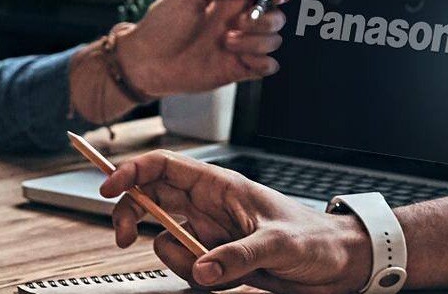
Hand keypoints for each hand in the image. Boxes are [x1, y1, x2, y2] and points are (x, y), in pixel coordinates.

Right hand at [101, 151, 368, 292]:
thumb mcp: (281, 244)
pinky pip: (187, 267)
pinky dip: (197, 277)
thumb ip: (239, 255)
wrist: (339, 265)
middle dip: (132, 214)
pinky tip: (226, 280)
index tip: (108, 188)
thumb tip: (202, 267)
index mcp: (221, 186)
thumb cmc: (317, 240)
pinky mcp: (216, 258)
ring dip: (176, 258)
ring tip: (211, 270)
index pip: (165, 166)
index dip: (131, 171)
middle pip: (151, 198)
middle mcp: (210, 206)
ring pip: (166, 239)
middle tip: (125, 237)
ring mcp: (211, 233)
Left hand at [118, 0, 289, 96]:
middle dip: (264, 19)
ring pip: (273, 41)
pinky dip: (262, 62)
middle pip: (276, 17)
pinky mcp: (238, 69)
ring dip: (256, 41)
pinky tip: (241, 58)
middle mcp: (238, 22)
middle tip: (238, 23)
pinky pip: (268, 66)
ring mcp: (240, 46)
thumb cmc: (161, 23)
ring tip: (226, 42)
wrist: (146, 61)